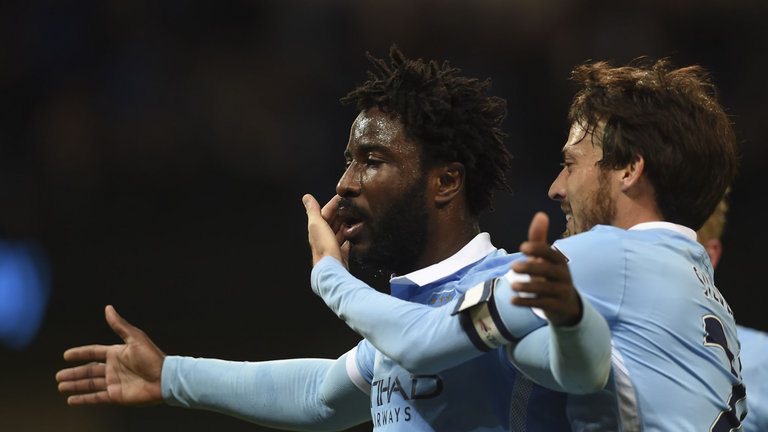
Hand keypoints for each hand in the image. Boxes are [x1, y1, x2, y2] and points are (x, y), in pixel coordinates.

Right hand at [55, 305, 165, 405]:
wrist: (164, 379)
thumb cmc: (152, 357)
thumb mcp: (135, 338)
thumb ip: (119, 325)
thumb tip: (108, 308)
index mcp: (117, 353)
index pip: (94, 352)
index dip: (80, 353)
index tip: (66, 355)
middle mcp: (114, 367)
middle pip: (89, 370)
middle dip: (74, 373)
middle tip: (58, 376)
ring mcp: (114, 382)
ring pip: (89, 384)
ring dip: (75, 385)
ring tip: (61, 386)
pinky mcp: (116, 395)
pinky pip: (96, 398)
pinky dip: (83, 399)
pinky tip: (72, 400)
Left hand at [302, 194, 348, 266]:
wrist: (331, 269)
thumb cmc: (323, 247)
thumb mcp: (317, 224)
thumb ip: (313, 211)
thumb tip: (306, 197)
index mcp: (317, 229)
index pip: (325, 212)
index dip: (333, 204)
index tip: (342, 196)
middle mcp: (323, 238)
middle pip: (332, 222)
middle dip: (340, 213)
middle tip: (351, 204)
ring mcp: (332, 247)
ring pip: (339, 231)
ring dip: (345, 224)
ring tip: (355, 216)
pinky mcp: (341, 255)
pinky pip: (346, 244)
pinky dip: (350, 238)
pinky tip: (354, 234)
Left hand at [510, 212, 581, 326]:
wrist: (566, 304)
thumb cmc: (550, 275)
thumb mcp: (544, 258)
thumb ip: (539, 239)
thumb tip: (540, 214)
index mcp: (559, 261)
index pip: (550, 253)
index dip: (537, 249)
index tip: (521, 247)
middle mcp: (563, 275)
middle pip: (548, 271)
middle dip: (531, 268)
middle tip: (512, 266)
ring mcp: (562, 292)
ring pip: (546, 289)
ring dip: (528, 287)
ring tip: (512, 285)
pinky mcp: (557, 306)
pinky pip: (542, 304)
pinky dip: (527, 302)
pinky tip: (512, 300)